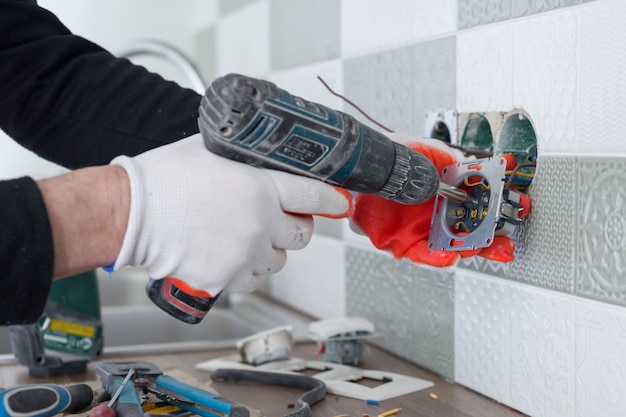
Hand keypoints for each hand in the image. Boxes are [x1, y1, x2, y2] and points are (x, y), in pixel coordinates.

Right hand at [111, 133, 351, 295]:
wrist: (131, 214)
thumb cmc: (164, 179)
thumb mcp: (210, 151)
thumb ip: (242, 156)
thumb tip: (254, 153)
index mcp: (261, 188)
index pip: (314, 195)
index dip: (331, 199)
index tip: (338, 202)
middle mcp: (260, 224)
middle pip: (302, 235)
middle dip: (295, 226)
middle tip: (279, 219)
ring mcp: (245, 255)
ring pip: (277, 260)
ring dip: (268, 250)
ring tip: (243, 237)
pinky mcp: (226, 279)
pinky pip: (250, 280)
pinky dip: (245, 271)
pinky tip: (228, 256)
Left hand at [350, 133, 516, 266]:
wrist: (358, 171)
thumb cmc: (391, 158)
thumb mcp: (427, 151)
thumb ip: (452, 163)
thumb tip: (478, 169)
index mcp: (450, 191)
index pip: (483, 202)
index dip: (501, 205)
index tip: (517, 206)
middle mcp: (439, 213)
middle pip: (474, 230)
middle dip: (493, 236)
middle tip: (505, 235)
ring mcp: (423, 229)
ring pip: (454, 246)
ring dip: (471, 248)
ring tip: (481, 246)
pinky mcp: (403, 243)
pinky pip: (423, 254)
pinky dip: (437, 258)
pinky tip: (449, 255)